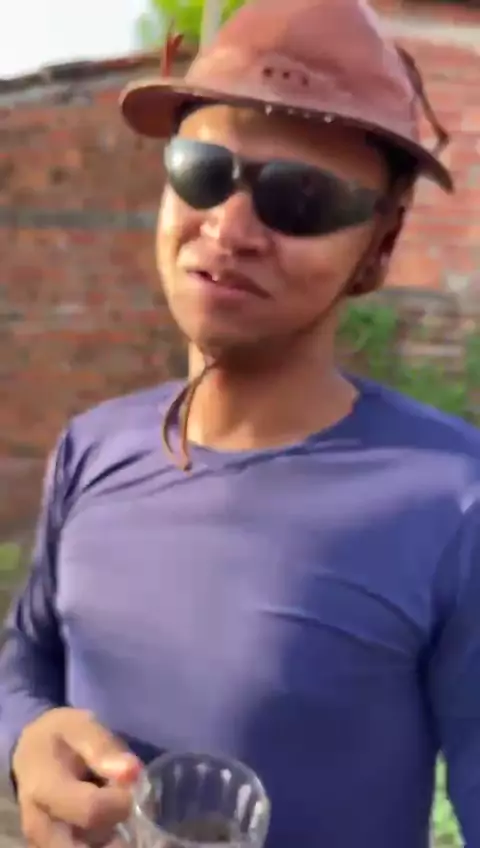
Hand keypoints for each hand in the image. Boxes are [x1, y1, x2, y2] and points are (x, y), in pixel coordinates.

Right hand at [12, 708, 141, 847]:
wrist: (31, 756)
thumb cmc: (58, 738)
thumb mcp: (79, 727)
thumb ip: (102, 747)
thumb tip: (131, 772)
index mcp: (44, 789)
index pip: (91, 811)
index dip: (120, 801)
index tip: (130, 784)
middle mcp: (39, 825)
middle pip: (88, 846)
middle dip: (116, 831)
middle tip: (123, 806)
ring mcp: (44, 844)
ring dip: (110, 838)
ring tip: (114, 811)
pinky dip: (103, 842)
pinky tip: (108, 822)